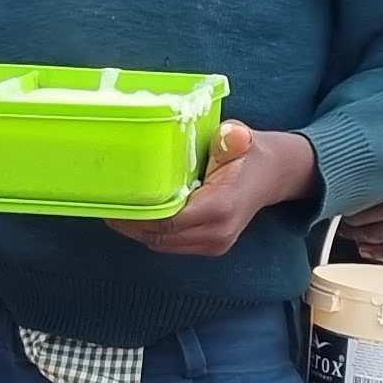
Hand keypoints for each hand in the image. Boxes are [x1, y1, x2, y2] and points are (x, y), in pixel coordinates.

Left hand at [117, 121, 314, 256]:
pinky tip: (140, 216)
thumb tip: (231, 135)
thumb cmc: (251, 154)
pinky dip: (155, 232)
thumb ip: (232, 139)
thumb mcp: (242, 139)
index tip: (116, 203)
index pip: (169, 220)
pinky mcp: (212, 247)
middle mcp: (217, 232)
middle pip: (161, 237)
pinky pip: (173, 244)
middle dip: (132, 225)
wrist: (274, 175)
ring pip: (164, 244)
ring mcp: (216, 243)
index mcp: (221, 207)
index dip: (138, 216)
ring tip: (118, 211)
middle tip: (107, 207)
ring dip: (140, 231)